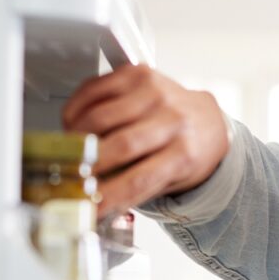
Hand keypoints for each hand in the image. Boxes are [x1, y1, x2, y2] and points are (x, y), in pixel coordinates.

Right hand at [62, 64, 229, 217]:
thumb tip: (93, 204)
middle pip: (120, 145)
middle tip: (70, 175)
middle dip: (88, 164)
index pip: (140, 180)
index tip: (86, 206)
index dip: (108, 195)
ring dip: (77, 136)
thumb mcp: (171, 181)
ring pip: (102, 117)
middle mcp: (174, 120)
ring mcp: (157, 93)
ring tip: (71, 150)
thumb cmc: (186, 153)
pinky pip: (94, 89)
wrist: (208, 120)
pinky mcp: (139, 73)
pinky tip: (75, 123)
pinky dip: (76, 109)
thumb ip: (135, 191)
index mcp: (185, 154)